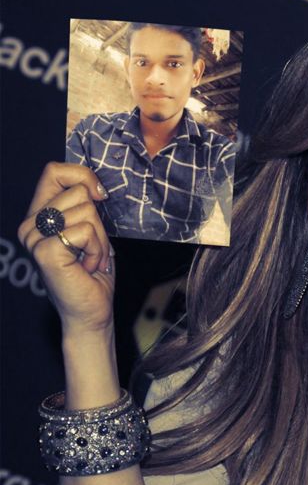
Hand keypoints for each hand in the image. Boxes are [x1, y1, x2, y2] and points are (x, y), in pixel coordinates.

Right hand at [18, 162, 114, 334]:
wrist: (90, 314)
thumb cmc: (92, 275)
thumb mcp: (89, 230)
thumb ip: (84, 206)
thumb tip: (94, 186)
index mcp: (37, 216)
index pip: (54, 171)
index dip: (82, 176)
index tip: (100, 197)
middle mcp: (30, 225)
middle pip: (77, 191)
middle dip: (98, 221)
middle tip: (92, 249)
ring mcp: (35, 238)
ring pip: (86, 211)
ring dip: (100, 239)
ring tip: (90, 260)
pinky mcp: (46, 251)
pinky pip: (86, 231)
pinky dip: (97, 251)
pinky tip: (88, 268)